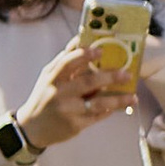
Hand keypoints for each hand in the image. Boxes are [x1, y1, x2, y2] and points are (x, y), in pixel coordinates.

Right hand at [18, 38, 135, 151]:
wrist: (31, 127)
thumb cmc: (45, 96)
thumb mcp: (49, 77)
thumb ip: (65, 60)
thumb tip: (80, 38)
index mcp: (52, 78)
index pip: (67, 63)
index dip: (83, 55)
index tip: (100, 50)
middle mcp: (59, 94)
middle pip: (87, 83)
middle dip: (109, 77)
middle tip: (127, 73)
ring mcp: (68, 111)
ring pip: (97, 104)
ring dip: (117, 100)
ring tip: (133, 96)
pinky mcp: (75, 126)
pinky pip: (97, 116)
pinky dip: (110, 111)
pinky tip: (122, 106)